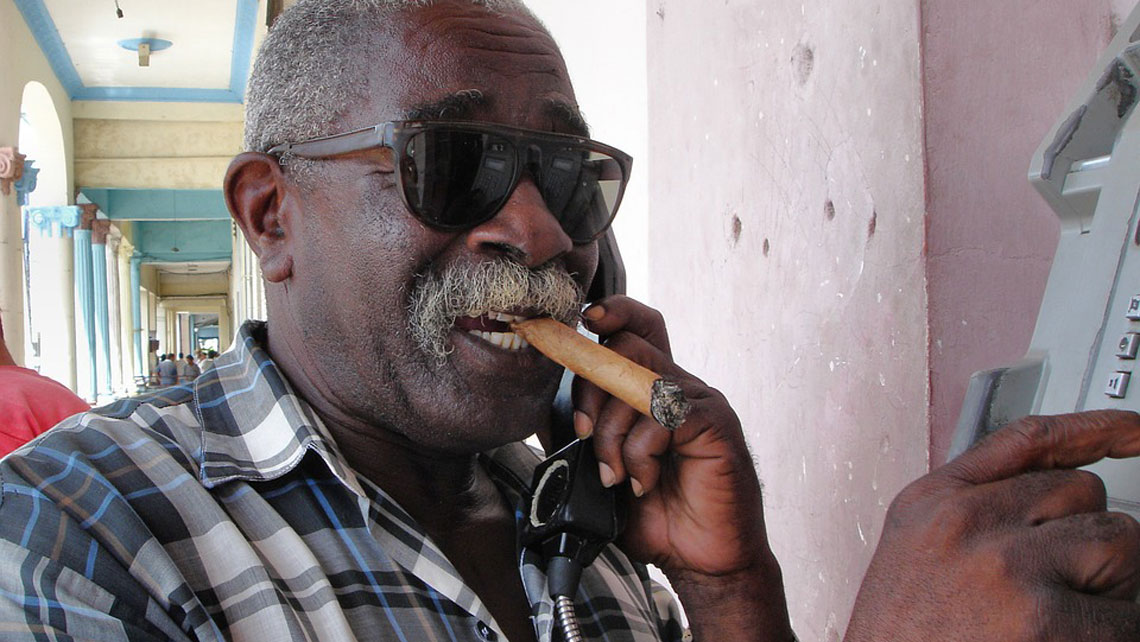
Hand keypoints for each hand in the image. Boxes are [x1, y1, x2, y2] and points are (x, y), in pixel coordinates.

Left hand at [574, 296, 792, 639]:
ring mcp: (700, 402)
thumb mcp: (607, 471)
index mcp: (656, 391)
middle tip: (585, 436)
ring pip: (638, 381)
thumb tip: (544, 411)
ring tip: (615, 474)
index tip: (586, 320)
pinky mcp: (714, 425)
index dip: (614, 314)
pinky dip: (640, 452)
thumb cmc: (660, 517)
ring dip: (612, 432)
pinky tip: (642, 482)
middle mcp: (680, 388)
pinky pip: (663, 414)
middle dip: (590, 390)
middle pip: (626, 348)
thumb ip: (586, 435)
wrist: (705, 562)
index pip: (638, 329)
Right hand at [846, 410, 1139, 641]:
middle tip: (1058, 590)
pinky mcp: (1047, 622)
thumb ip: (976, 509)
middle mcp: (964, 523)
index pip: (1029, 440)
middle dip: (1086, 539)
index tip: (1136, 430)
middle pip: (1083, 492)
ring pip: (1117, 542)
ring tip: (1060, 621)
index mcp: (929, 504)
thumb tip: (1067, 484)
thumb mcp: (916, 556)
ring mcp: (1005, 567)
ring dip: (1109, 584)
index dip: (1094, 430)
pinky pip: (1130, 613)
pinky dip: (1115, 631)